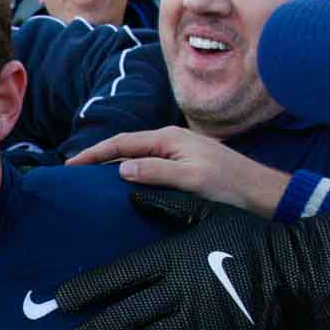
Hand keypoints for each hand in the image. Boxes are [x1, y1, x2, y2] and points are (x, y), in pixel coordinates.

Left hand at [55, 192, 329, 329]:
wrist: (298, 272)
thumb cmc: (252, 239)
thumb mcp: (210, 212)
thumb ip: (168, 207)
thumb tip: (130, 192)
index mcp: (172, 256)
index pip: (120, 274)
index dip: (88, 289)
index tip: (61, 302)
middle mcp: (178, 289)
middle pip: (124, 314)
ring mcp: (196, 319)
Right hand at [68, 126, 289, 215]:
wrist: (258, 192)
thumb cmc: (228, 184)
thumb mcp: (190, 178)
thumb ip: (156, 171)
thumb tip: (122, 169)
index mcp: (168, 138)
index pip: (122, 143)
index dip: (94, 153)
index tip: (71, 165)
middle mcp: (170, 140)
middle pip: (125, 147)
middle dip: (99, 157)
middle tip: (74, 173)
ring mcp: (177, 152)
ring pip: (136, 157)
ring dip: (113, 166)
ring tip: (91, 179)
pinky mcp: (183, 165)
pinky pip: (148, 166)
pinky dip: (130, 173)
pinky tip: (123, 185)